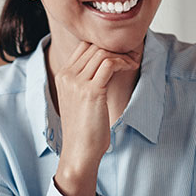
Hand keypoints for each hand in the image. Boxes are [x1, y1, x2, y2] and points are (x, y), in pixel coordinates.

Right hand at [52, 42, 139, 195]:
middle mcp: (67, 75)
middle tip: (132, 54)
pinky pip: (109, 64)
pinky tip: (131, 67)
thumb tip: (105, 64)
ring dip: (122, 54)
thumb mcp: (79, 99)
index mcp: (62, 75)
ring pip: (102, 53)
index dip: (103, 44)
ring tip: (133, 62)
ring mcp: (77, 82)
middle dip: (115, 47)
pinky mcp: (91, 91)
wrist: (79, 152)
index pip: (83, 46)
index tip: (120, 51)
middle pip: (93, 46)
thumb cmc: (85, 129)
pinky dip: (123, 62)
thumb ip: (85, 80)